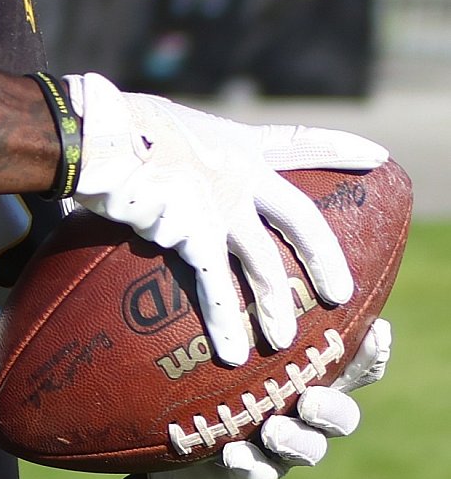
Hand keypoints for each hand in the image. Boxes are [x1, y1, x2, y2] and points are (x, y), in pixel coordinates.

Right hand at [63, 73, 386, 364]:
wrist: (100, 133)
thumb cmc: (114, 125)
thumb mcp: (160, 125)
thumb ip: (176, 154)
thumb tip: (152, 173)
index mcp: (234, 142)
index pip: (298, 142)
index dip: (338, 149)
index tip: (378, 157)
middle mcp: (238, 173)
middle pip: (300, 220)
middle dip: (323, 258)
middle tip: (339, 293)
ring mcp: (222, 205)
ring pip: (265, 265)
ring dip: (276, 306)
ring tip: (283, 340)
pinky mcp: (196, 234)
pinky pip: (216, 287)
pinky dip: (227, 322)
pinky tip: (234, 352)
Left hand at [148, 319, 390, 478]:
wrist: (190, 456)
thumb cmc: (218, 379)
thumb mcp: (233, 340)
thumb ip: (247, 305)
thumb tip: (243, 234)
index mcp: (311, 376)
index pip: (355, 364)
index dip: (373, 353)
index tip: (378, 332)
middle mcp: (304, 413)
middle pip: (341, 413)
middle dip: (332, 405)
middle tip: (310, 397)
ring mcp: (280, 448)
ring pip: (308, 448)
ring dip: (294, 439)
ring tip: (272, 430)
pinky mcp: (248, 474)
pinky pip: (257, 474)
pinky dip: (249, 465)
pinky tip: (234, 455)